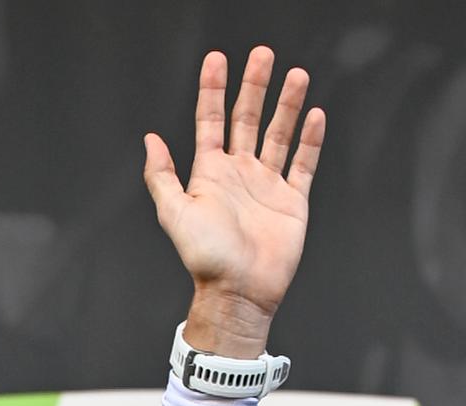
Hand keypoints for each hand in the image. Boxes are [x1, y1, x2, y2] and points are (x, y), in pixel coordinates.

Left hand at [144, 48, 324, 357]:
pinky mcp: (293, 201)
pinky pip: (304, 164)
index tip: (217, 59)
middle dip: (254, 86)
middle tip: (263, 54)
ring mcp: (267, 185)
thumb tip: (150, 139)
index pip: (210, 122)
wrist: (239, 290)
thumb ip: (162, 176)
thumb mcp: (174, 213)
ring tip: (296, 74)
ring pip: (278, 134)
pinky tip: (315, 115)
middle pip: (247, 119)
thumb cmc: (205, 257)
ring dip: (287, 105)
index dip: (212, 90)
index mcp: (209, 174)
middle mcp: (239, 174)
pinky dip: (311, 140)